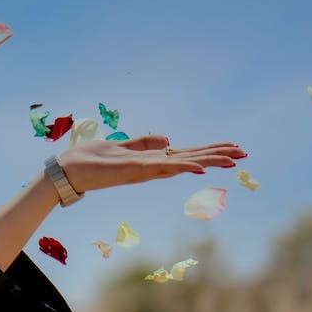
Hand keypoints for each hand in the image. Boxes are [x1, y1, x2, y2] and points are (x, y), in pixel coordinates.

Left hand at [57, 133, 245, 193]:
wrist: (67, 172)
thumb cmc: (91, 160)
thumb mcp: (122, 147)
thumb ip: (144, 143)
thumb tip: (167, 139)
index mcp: (151, 160)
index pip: (186, 154)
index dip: (209, 151)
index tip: (232, 148)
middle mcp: (152, 166)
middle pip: (191, 158)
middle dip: (217, 156)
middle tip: (244, 154)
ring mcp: (144, 169)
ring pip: (183, 163)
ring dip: (208, 161)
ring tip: (234, 160)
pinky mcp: (133, 169)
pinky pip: (162, 167)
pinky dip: (181, 166)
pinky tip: (199, 168)